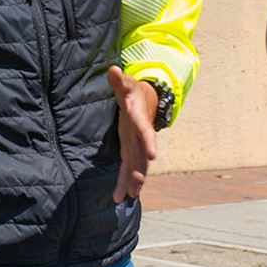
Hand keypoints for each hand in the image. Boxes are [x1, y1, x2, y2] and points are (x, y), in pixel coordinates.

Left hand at [109, 68, 159, 202]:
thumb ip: (119, 80)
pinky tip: (122, 196)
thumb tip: (113, 70)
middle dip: (141, 168)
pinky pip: (129, 169)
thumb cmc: (132, 91)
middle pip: (142, 154)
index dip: (149, 142)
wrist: (144, 101)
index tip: (153, 155)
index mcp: (140, 120)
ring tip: (129, 196)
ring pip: (137, 165)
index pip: (145, 131)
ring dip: (134, 180)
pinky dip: (125, 182)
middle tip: (138, 182)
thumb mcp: (126, 84)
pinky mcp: (131, 151)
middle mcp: (141, 136)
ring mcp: (137, 145)